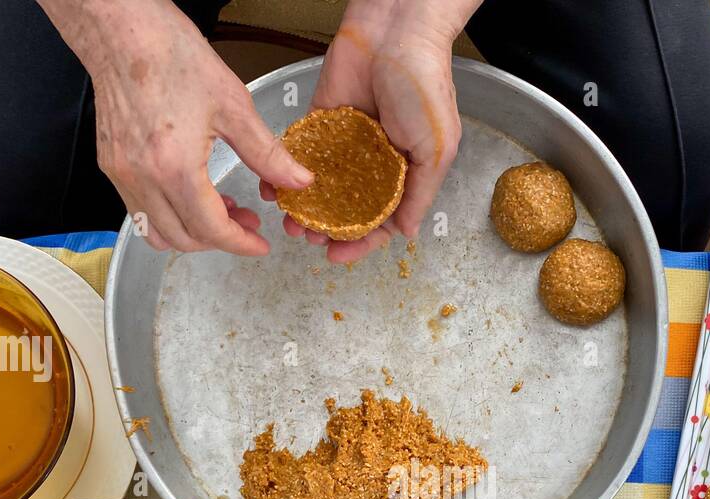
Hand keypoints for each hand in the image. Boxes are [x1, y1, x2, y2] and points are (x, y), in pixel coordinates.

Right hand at [39, 0, 312, 253]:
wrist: (122, 29)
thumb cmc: (171, 55)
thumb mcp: (233, 105)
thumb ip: (267, 152)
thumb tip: (298, 180)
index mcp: (174, 167)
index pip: (211, 230)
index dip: (240, 244)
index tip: (259, 244)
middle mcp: (142, 178)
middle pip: (183, 240)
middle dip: (220, 240)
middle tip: (247, 223)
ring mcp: (121, 174)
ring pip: (156, 233)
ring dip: (191, 233)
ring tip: (220, 211)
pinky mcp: (111, 165)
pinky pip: (139, 211)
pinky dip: (169, 215)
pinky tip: (192, 193)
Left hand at [262, 0, 479, 263]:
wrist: (396, 31)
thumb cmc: (424, 87)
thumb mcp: (435, 150)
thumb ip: (420, 195)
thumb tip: (406, 235)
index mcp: (404, 173)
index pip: (380, 220)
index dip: (360, 243)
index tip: (336, 256)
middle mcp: (373, 163)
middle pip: (345, 208)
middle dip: (325, 228)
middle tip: (306, 237)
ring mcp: (346, 144)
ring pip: (320, 187)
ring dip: (304, 208)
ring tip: (290, 220)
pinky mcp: (321, 121)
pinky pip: (301, 154)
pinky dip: (287, 174)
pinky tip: (274, 190)